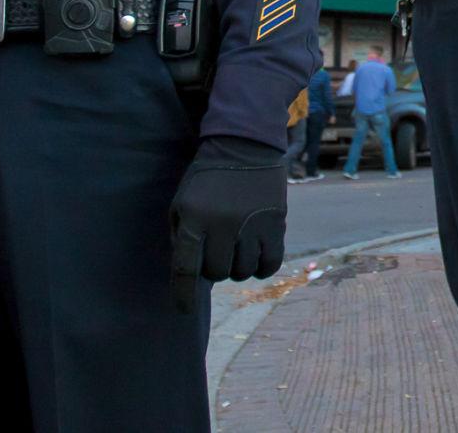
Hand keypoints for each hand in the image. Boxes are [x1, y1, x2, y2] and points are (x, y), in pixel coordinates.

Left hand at [169, 136, 287, 312]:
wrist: (244, 145)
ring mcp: (251, 224)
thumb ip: (182, 236)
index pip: (186, 267)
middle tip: (217, 252)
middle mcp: (223, 224)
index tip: (183, 311)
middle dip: (214, 268)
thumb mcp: (183, 201)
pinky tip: (256, 258)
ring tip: (236, 249)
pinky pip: (269, 265)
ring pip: (243, 271)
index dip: (183, 294)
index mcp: (194, 218)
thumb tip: (190, 273)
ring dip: (237, 267)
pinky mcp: (275, 224)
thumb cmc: (207, 178)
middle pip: (218, 272)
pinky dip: (261, 268)